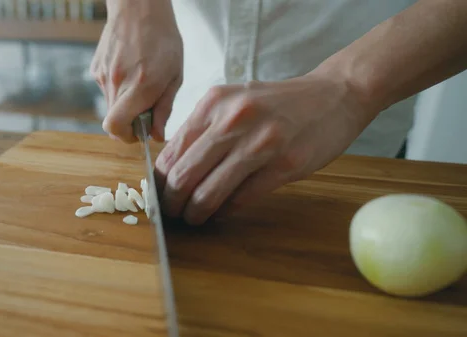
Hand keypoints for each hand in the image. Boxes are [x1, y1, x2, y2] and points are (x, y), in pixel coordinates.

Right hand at [90, 0, 182, 142]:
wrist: (139, 8)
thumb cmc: (163, 39)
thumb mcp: (174, 76)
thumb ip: (164, 108)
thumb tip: (156, 135)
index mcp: (140, 86)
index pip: (116, 127)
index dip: (126, 137)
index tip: (139, 133)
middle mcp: (117, 83)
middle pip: (113, 121)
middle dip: (129, 123)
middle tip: (145, 109)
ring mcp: (103, 75)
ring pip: (110, 106)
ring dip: (124, 105)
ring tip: (140, 84)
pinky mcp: (96, 69)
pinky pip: (106, 90)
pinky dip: (118, 90)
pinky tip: (130, 72)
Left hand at [155, 72, 379, 224]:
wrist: (334, 95)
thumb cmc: (278, 104)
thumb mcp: (234, 102)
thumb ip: (203, 129)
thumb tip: (171, 169)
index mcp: (214, 102)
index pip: (171, 151)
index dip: (160, 181)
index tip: (159, 195)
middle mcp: (234, 119)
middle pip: (184, 175)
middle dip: (172, 202)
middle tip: (171, 214)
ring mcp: (261, 142)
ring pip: (210, 192)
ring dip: (196, 212)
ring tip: (193, 218)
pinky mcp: (284, 165)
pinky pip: (242, 198)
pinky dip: (226, 211)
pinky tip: (222, 213)